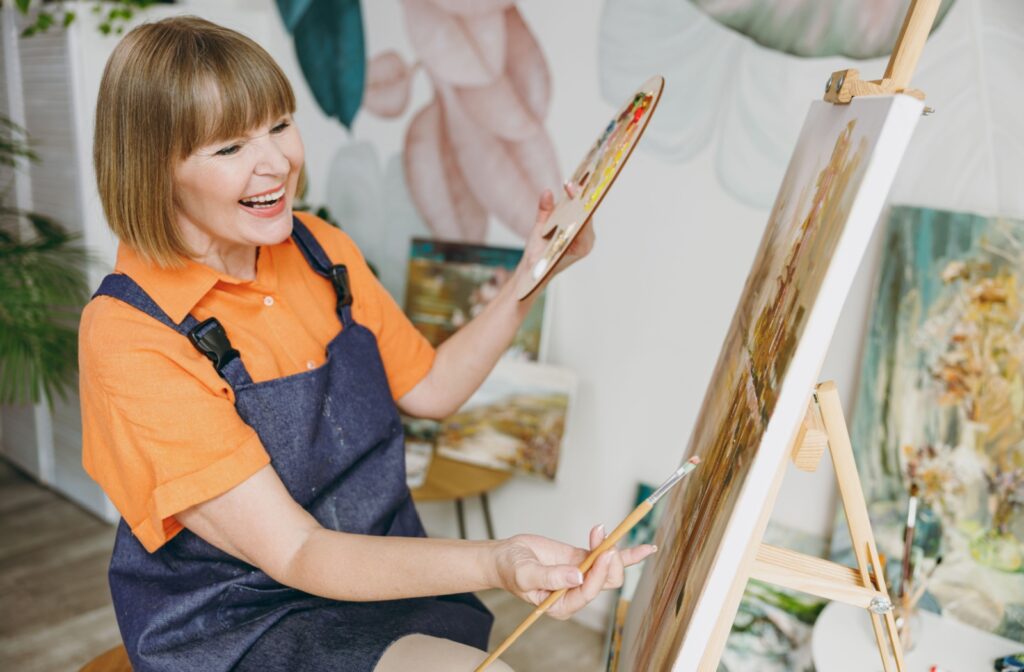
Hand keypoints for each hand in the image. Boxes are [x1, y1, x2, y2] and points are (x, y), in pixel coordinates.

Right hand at [492, 526, 656, 619]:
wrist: (505, 557)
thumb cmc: (510, 568)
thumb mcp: (525, 573)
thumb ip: (550, 577)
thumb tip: (577, 576)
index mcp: (562, 604)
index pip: (589, 591)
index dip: (599, 572)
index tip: (604, 552)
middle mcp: (576, 593)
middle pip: (607, 582)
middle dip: (610, 561)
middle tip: (604, 541)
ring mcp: (582, 576)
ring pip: (611, 569)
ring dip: (613, 550)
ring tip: (602, 531)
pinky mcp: (582, 560)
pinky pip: (606, 557)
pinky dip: (623, 551)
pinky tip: (645, 549)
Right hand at [519, 187, 595, 285]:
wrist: (534, 274)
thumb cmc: (538, 261)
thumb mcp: (538, 236)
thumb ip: (544, 213)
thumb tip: (547, 193)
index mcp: (583, 246)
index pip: (584, 218)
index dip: (579, 201)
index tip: (572, 187)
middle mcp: (587, 240)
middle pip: (586, 212)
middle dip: (579, 195)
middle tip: (573, 178)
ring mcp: (583, 235)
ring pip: (582, 211)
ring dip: (576, 196)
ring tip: (571, 179)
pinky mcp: (577, 231)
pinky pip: (577, 212)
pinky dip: (572, 201)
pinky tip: (568, 188)